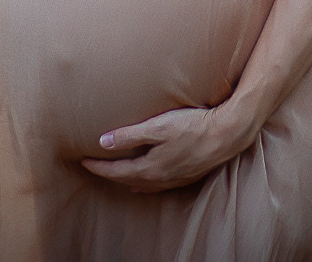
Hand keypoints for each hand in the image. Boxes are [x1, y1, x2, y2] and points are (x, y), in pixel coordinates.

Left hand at [81, 106, 250, 192]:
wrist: (228, 134)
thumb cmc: (194, 126)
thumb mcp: (159, 126)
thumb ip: (130, 135)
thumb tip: (103, 142)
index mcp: (150, 167)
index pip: (116, 170)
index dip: (99, 166)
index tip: (84, 161)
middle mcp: (160, 178)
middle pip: (127, 179)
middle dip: (109, 174)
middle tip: (94, 167)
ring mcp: (174, 179)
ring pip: (143, 184)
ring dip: (127, 180)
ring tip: (115, 176)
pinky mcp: (187, 176)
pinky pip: (159, 185)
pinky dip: (146, 184)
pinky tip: (146, 182)